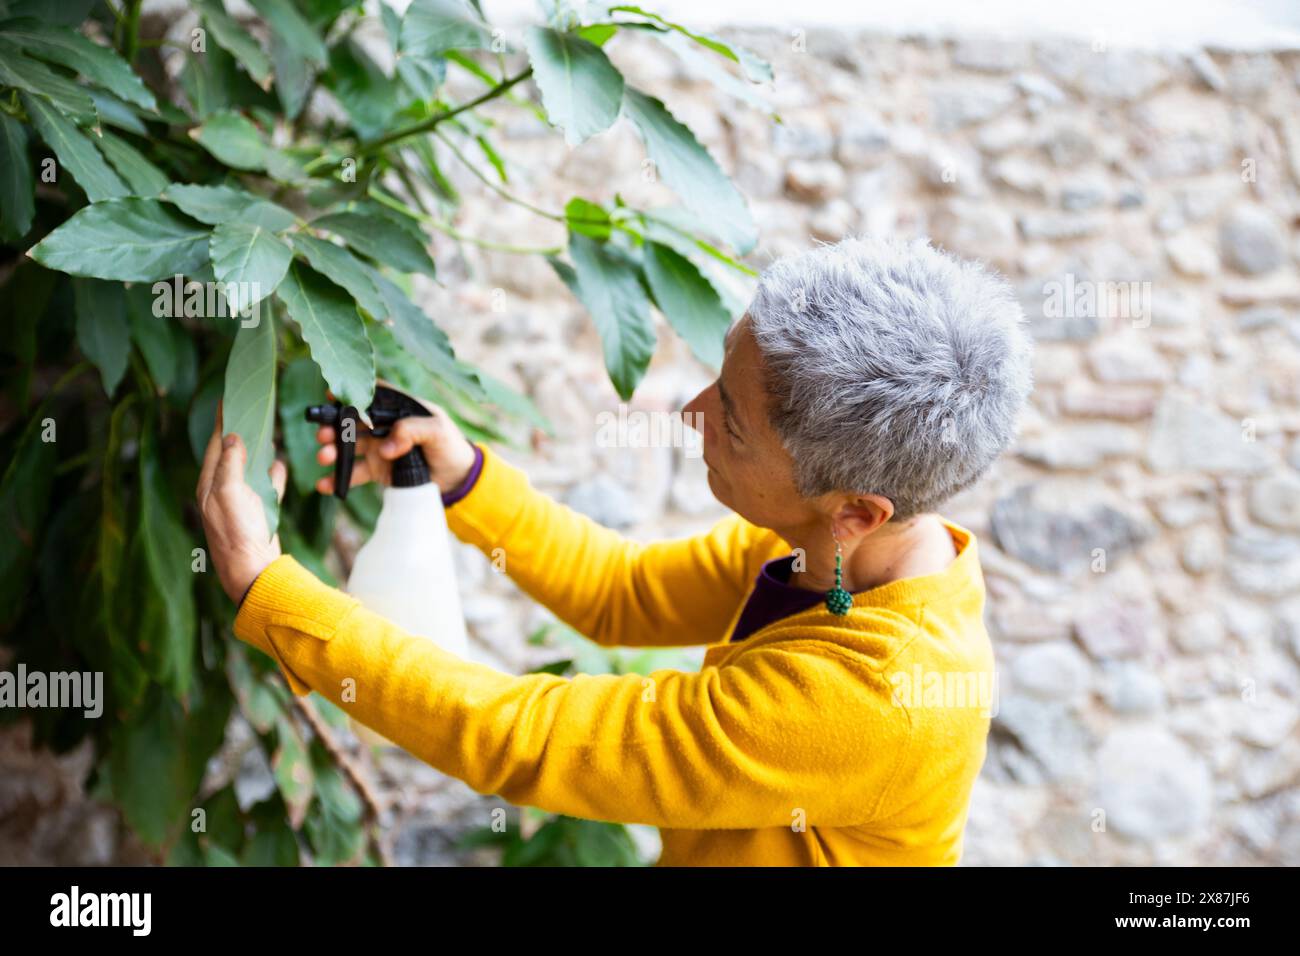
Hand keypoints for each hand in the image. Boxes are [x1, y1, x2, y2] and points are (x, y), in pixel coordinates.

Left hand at [197, 401, 285, 603]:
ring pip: (247, 468)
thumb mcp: (228, 493)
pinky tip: (278, 465)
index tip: (228, 400)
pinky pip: (265, 487)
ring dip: (255, 451)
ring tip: (263, 431)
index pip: (215, 445)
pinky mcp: (257, 513)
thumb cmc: (237, 533)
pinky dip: (271, 475)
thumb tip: (233, 438)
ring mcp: (240, 502)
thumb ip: (229, 464)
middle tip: (247, 409)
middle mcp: (222, 491)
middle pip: (230, 454)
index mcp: (209, 484)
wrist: (253, 570)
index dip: (222, 422)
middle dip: (237, 431)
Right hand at [314, 383, 476, 495]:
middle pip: (353, 422)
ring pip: (349, 447)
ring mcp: (379, 448)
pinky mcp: (378, 470)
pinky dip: (339, 478)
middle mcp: (384, 425)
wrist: (458, 479)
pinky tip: (325, 484)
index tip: (330, 396)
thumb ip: (413, 430)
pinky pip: (354, 473)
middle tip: (323, 435)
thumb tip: (385, 447)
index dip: (350, 394)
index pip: (372, 395)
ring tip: (324, 456)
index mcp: (399, 408)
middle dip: (334, 427)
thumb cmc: (451, 447)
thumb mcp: (438, 431)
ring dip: (334, 451)